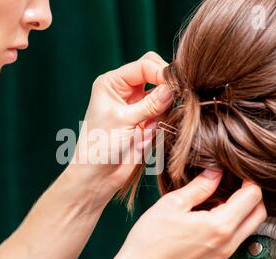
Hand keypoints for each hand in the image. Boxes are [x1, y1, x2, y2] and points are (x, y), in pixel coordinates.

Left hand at [67, 52, 173, 198]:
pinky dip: (168, 116)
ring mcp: (137, 105)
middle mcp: (125, 90)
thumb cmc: (99, 146)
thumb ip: (150, 103)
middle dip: (167, 83)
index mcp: (112, 83)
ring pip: (164, 92)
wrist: (98, 176)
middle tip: (177, 97)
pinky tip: (160, 128)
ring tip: (164, 117)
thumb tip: (174, 87)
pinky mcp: (147, 121)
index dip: (161, 72)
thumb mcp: (123, 120)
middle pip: (155, 73)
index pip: (143, 65)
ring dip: (169, 102)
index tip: (175, 85)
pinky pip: (166, 110)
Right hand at [87, 169, 266, 258]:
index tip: (235, 170)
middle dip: (251, 194)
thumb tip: (217, 171)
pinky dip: (232, 222)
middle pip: (259, 213)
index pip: (253, 197)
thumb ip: (200, 186)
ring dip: (243, 209)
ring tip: (218, 196)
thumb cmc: (151, 239)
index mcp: (219, 226)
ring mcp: (223, 254)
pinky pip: (236, 237)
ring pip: (249, 226)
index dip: (247, 179)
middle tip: (232, 181)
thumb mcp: (173, 203)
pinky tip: (209, 213)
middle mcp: (228, 243)